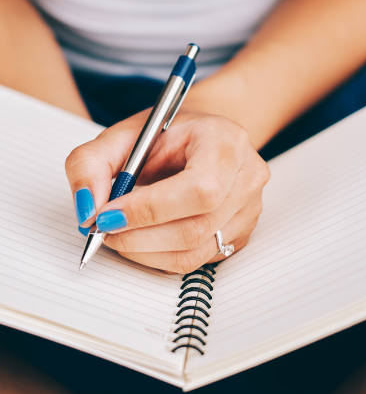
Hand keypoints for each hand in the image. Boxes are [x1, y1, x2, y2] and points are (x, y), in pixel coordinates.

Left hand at [65, 110, 269, 272]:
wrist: (204, 137)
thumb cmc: (171, 134)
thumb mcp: (125, 134)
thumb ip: (92, 163)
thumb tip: (88, 209)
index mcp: (227, 142)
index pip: (200, 189)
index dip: (150, 210)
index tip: (106, 216)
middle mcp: (247, 178)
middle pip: (196, 228)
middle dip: (139, 237)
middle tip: (104, 229)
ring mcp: (249, 209)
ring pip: (195, 252)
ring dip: (145, 251)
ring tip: (121, 232)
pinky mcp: (241, 234)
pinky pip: (198, 260)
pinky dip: (161, 256)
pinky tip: (146, 236)